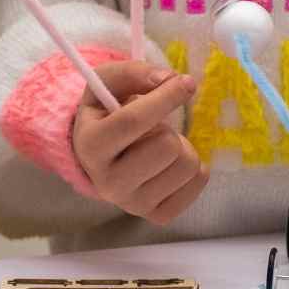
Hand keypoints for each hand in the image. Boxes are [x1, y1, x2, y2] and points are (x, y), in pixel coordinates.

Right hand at [72, 61, 208, 225]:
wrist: (102, 157)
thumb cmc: (107, 113)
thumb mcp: (109, 83)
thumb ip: (136, 73)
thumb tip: (172, 80)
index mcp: (90, 146)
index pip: (133, 121)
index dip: (166, 98)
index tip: (187, 83)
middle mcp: (107, 183)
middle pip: (167, 146)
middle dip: (168, 128)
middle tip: (154, 129)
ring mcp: (132, 204)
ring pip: (187, 164)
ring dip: (181, 146)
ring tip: (160, 146)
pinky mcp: (157, 215)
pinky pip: (198, 182)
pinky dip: (193, 167)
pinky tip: (171, 164)